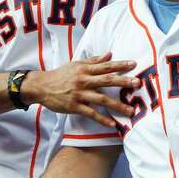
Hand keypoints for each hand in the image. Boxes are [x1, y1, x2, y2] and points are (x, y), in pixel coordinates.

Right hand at [24, 53, 138, 127]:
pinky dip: (102, 119)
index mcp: (85, 69)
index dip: (120, 65)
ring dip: (117, 105)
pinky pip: (91, 113)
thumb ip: (94, 60)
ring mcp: (79, 94)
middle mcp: (84, 80)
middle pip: (106, 80)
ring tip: (130, 110)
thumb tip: (110, 53)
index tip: (134, 64)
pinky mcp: (74, 107)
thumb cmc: (61, 74)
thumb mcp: (76, 64)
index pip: (106, 66)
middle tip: (137, 83)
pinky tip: (113, 124)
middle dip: (123, 82)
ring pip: (101, 99)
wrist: (41, 86)